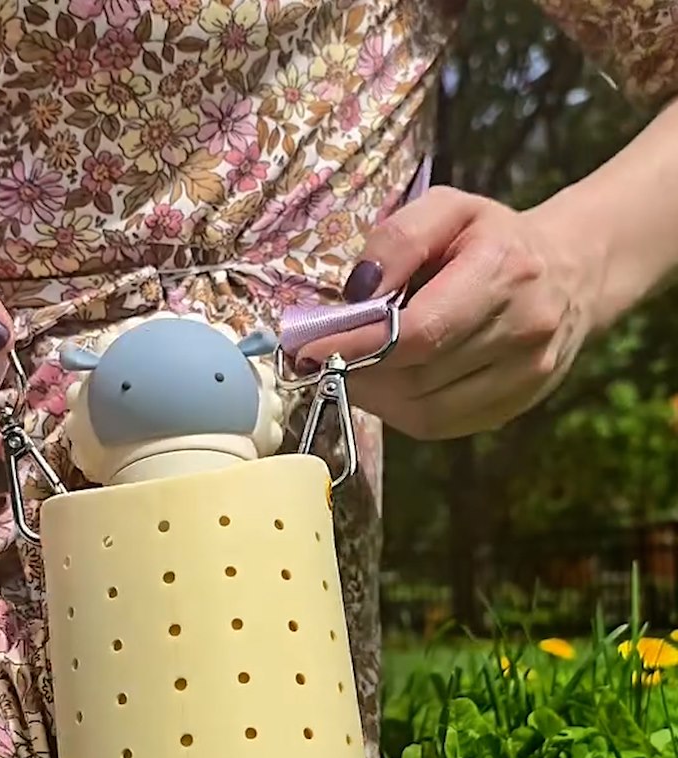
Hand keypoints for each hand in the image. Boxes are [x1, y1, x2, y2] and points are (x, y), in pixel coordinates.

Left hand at [296, 187, 601, 438]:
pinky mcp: (517, 405)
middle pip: (418, 377)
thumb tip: (357, 295)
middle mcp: (522, 330)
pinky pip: (442, 425)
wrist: (570, 272)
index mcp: (503, 272)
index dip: (358, 346)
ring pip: (426, 410)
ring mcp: (525, 375)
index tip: (308, 348)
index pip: (419, 332)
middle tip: (321, 359)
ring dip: (375, 397)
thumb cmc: (493, 237)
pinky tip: (387, 386)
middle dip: (358, 371)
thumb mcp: (447, 209)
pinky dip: (402, 412)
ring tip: (351, 371)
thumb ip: (399, 239)